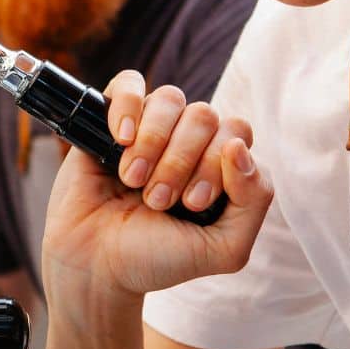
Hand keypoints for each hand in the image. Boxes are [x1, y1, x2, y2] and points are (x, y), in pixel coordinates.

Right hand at [41, 70, 271, 299]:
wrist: (94, 266)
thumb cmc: (156, 258)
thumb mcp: (223, 248)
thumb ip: (254, 201)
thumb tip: (239, 147)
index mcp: (219, 165)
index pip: (236, 133)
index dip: (216, 163)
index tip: (190, 203)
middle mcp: (188, 141)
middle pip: (205, 115)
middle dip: (181, 161)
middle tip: (157, 200)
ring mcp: (149, 128)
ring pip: (171, 99)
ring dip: (153, 143)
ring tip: (133, 181)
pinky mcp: (110, 120)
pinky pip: (130, 82)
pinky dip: (129, 107)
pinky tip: (121, 140)